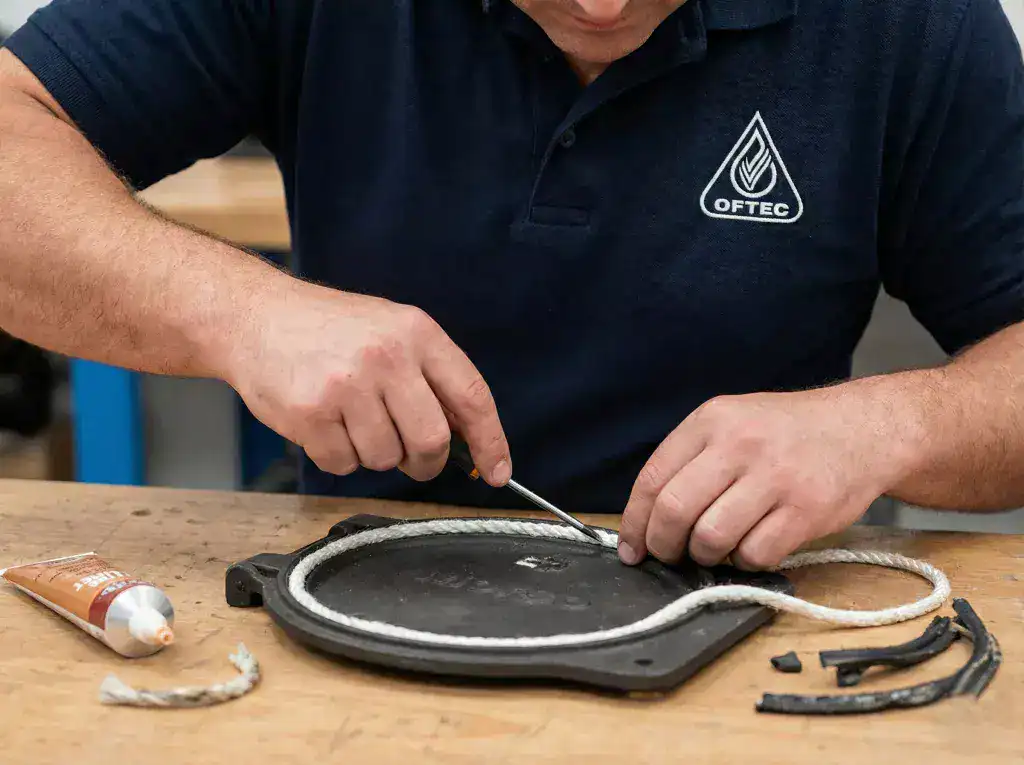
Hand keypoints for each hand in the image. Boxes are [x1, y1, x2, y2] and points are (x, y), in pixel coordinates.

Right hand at [221, 280, 510, 483]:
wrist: (256, 316)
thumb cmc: (330, 330)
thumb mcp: (392, 330)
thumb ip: (431, 377)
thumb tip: (468, 438)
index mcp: (416, 333)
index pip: (471, 396)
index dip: (490, 441)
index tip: (498, 472)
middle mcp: (386, 356)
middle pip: (431, 441)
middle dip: (425, 461)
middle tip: (411, 457)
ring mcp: (346, 385)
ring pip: (384, 458)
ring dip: (374, 454)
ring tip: (352, 420)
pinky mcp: (310, 412)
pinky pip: (342, 464)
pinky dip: (338, 457)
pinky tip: (325, 425)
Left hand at [617, 387, 916, 569]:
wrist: (862, 428)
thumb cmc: (786, 433)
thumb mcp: (733, 422)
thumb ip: (691, 460)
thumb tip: (646, 520)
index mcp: (711, 420)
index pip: (653, 479)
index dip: (635, 523)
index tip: (632, 548)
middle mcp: (740, 445)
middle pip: (674, 511)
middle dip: (663, 545)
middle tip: (670, 556)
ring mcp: (774, 477)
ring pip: (711, 538)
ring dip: (705, 556)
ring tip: (716, 548)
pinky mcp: (806, 510)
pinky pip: (754, 554)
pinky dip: (746, 561)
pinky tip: (753, 545)